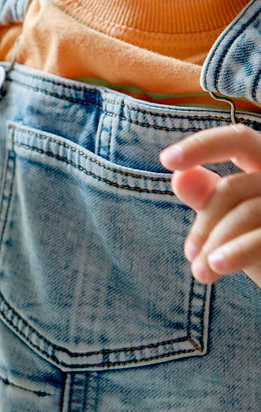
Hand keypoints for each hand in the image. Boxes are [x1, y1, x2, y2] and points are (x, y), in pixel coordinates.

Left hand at [160, 123, 260, 287]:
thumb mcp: (236, 224)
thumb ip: (211, 198)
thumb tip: (180, 177)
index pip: (238, 140)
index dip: (202, 145)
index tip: (165, 160)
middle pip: (234, 187)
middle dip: (205, 222)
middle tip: (189, 255)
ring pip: (246, 212)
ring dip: (215, 244)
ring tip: (200, 271)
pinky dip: (235, 253)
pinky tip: (215, 266)